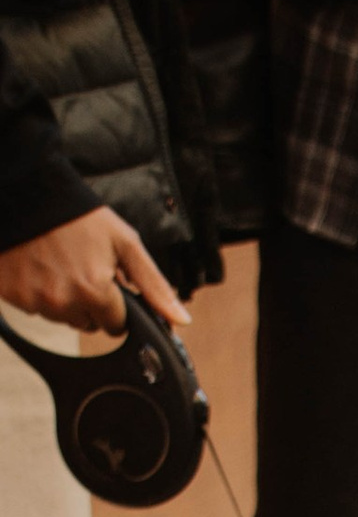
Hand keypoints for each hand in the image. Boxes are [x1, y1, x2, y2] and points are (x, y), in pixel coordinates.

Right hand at [0, 206, 183, 334]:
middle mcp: (64, 302)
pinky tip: (38, 264)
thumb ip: (154, 286)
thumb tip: (182, 322)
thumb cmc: (78, 215)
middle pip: (87, 323)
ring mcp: (34, 300)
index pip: (116, 325)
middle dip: (89, 301)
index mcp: (95, 292)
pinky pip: (32, 306)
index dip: (115, 304)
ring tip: (58, 261)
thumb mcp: (125, 244)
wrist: (28, 191)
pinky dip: (36, 290)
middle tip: (81, 266)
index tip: (108, 282)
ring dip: (62, 297)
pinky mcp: (11, 294)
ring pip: (60, 316)